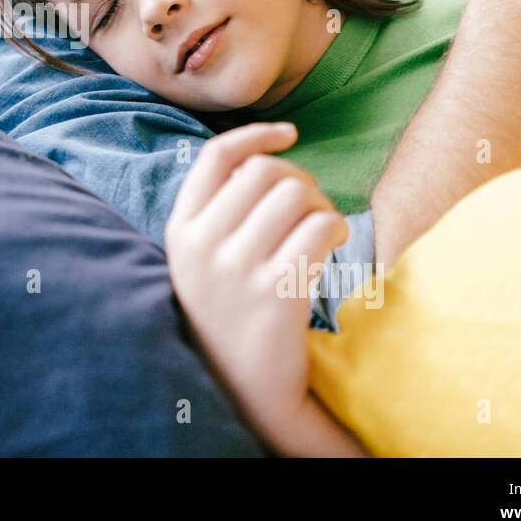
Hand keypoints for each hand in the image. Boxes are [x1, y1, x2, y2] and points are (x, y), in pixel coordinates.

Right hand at [165, 123, 348, 452]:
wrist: (245, 386)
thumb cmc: (231, 311)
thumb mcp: (201, 259)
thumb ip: (217, 210)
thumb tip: (262, 155)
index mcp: (181, 230)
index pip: (216, 156)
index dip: (257, 135)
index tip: (289, 134)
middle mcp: (202, 245)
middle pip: (264, 171)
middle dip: (300, 178)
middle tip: (311, 206)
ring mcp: (236, 269)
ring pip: (295, 194)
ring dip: (322, 204)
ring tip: (322, 229)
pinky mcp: (276, 292)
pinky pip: (320, 228)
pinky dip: (338, 228)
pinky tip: (334, 248)